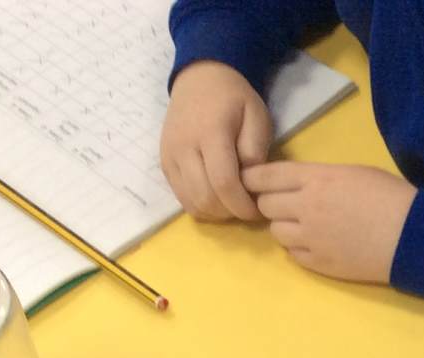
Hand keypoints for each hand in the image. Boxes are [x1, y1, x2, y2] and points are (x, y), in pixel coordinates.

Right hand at [161, 60, 271, 221]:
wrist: (199, 79)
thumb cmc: (233, 98)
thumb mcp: (256, 115)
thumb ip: (254, 149)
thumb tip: (250, 182)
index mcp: (210, 133)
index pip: (224, 183)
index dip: (242, 205)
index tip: (258, 211)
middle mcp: (184, 147)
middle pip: (205, 198)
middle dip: (230, 212)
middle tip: (247, 207)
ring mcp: (170, 157)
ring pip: (191, 203)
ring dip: (215, 212)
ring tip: (232, 203)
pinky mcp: (165, 164)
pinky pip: (181, 197)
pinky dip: (201, 205)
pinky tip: (217, 198)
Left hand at [243, 162, 418, 283]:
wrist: (413, 237)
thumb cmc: (391, 197)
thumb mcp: (353, 172)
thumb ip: (320, 177)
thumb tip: (301, 184)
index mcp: (315, 179)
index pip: (265, 176)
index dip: (252, 178)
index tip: (250, 181)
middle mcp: (306, 208)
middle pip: (265, 205)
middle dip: (270, 203)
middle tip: (285, 206)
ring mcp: (311, 239)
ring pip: (276, 232)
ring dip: (284, 228)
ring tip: (303, 227)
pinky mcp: (320, 264)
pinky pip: (293, 255)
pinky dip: (299, 249)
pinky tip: (317, 245)